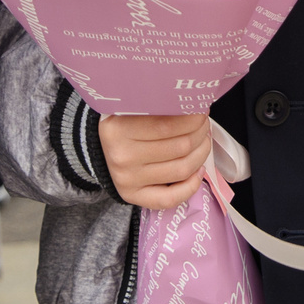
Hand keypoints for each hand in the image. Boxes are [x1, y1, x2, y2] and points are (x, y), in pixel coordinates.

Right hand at [97, 110, 213, 209]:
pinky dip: (191, 186)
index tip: (199, 109)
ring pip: (181, 170)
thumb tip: (194, 104)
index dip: (194, 118)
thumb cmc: (124, 122)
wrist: (100, 146)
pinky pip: (169, 198)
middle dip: (201, 132)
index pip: (169, 125)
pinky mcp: (132, 196)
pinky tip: (198, 170)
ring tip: (203, 141)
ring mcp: (127, 179)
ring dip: (201, 154)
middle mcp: (122, 156)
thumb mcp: (131, 106)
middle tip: (203, 124)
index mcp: (120, 128)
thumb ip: (158, 104)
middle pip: (181, 147)